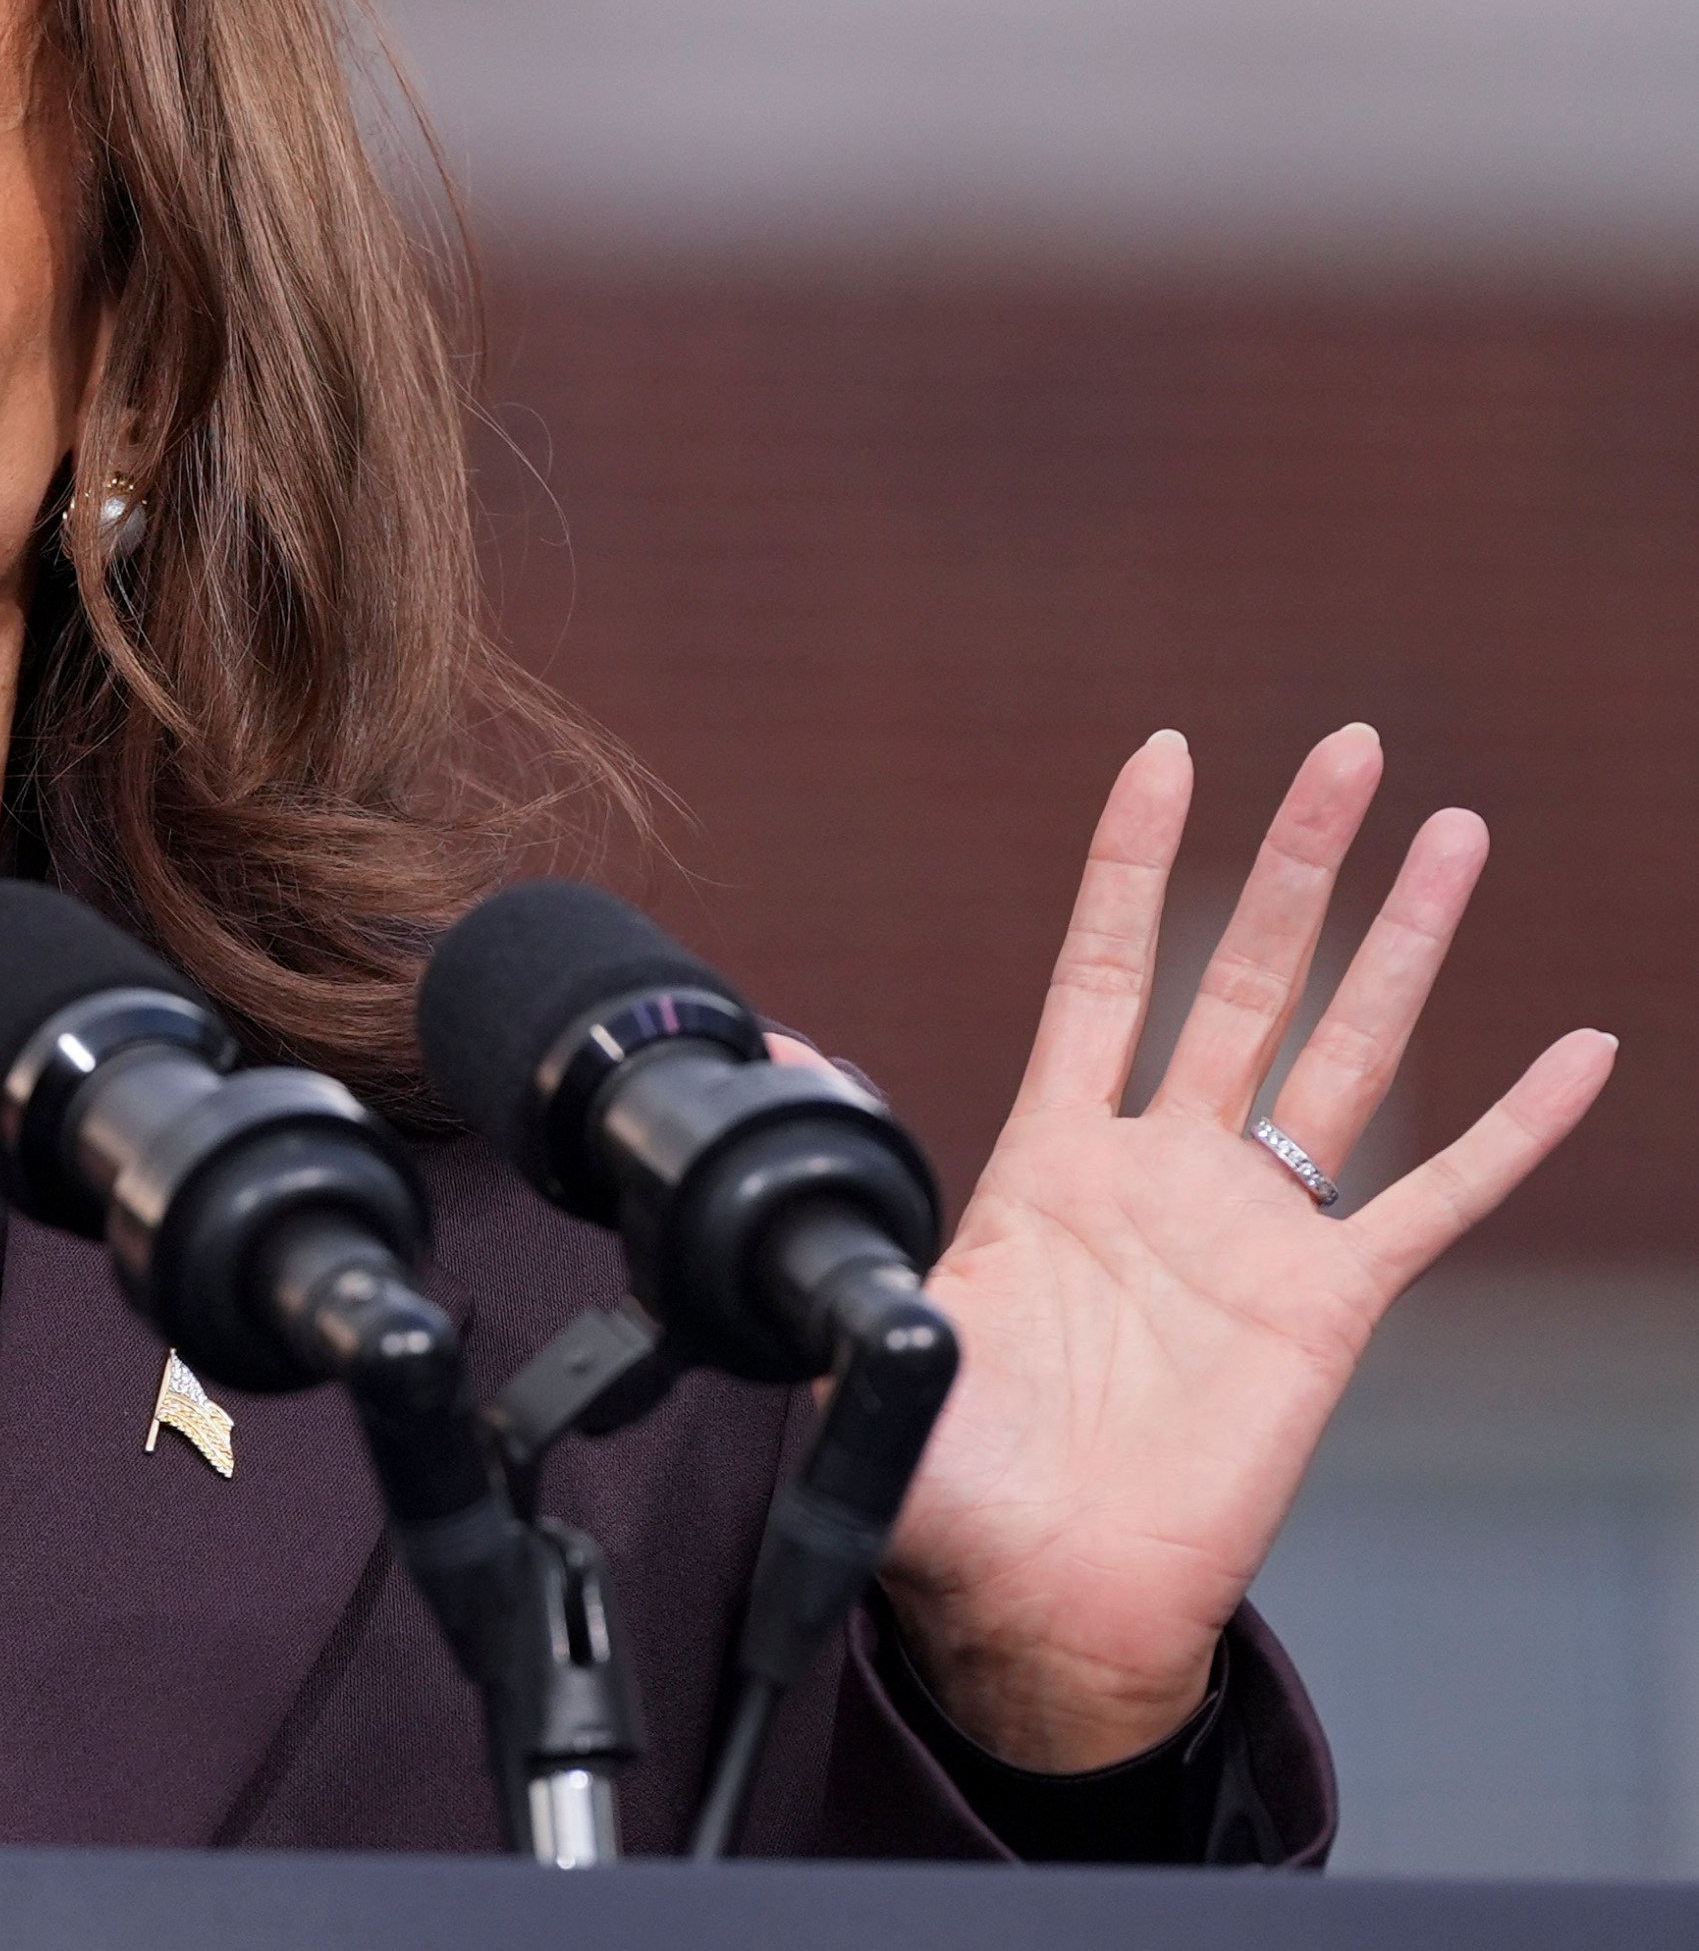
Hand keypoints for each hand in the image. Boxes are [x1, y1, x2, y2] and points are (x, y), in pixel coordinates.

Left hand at [878, 724, 1615, 1770]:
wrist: (1035, 1608)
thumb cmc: (952, 1487)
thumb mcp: (869, 1332)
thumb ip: (829, 1208)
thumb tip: (777, 1082)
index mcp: (1052, 1161)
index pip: (1104, 972)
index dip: (1133, 865)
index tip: (1167, 754)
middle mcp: (1164, 1172)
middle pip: (1242, 976)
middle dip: (1297, 861)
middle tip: (1351, 747)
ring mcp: (1253, 1232)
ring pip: (1343, 1052)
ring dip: (1403, 945)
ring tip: (1455, 831)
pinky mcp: (1328, 1310)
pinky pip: (1435, 1201)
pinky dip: (1510, 1130)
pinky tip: (1578, 1054)